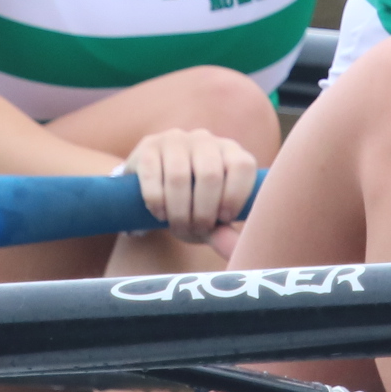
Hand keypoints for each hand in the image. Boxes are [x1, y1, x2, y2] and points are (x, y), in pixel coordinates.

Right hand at [123, 129, 259, 249]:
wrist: (153, 184)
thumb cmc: (191, 203)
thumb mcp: (210, 217)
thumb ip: (224, 233)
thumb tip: (236, 252)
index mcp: (230, 151)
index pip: (242, 166)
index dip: (235, 196)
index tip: (224, 219)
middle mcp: (205, 139)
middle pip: (209, 174)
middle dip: (203, 211)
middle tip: (197, 229)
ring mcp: (175, 139)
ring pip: (179, 176)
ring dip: (178, 210)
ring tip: (177, 226)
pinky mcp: (148, 146)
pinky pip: (152, 174)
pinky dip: (156, 200)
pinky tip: (159, 213)